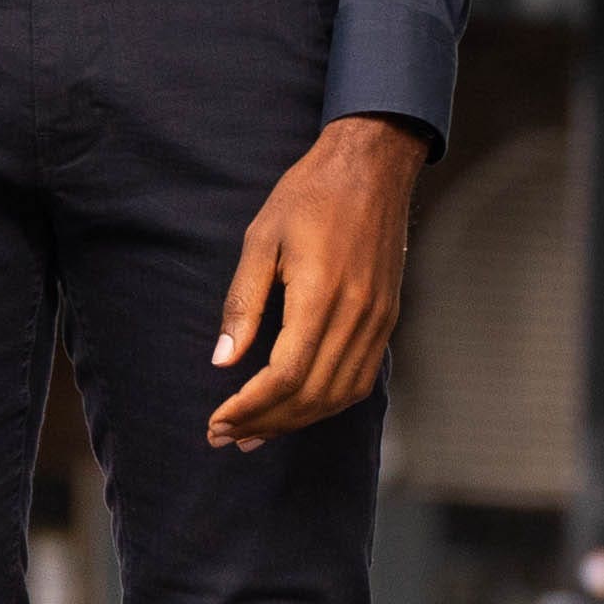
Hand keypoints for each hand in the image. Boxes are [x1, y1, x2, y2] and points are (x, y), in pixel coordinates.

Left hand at [209, 118, 428, 449]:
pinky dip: (327, 403)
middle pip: (311, 395)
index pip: (284, 376)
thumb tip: (223, 361)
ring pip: (339, 395)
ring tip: (255, 432)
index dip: (249, 407)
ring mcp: (377, 321)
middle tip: (225, 436)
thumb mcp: (261, 239)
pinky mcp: (386, 320)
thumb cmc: (310, 195)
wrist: (373, 167)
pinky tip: (297, 408)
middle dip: (266, 423)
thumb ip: (243, 304)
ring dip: (296, 421)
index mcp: (321, 294)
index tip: (217, 421)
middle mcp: (356, 315)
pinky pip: (360, 379)